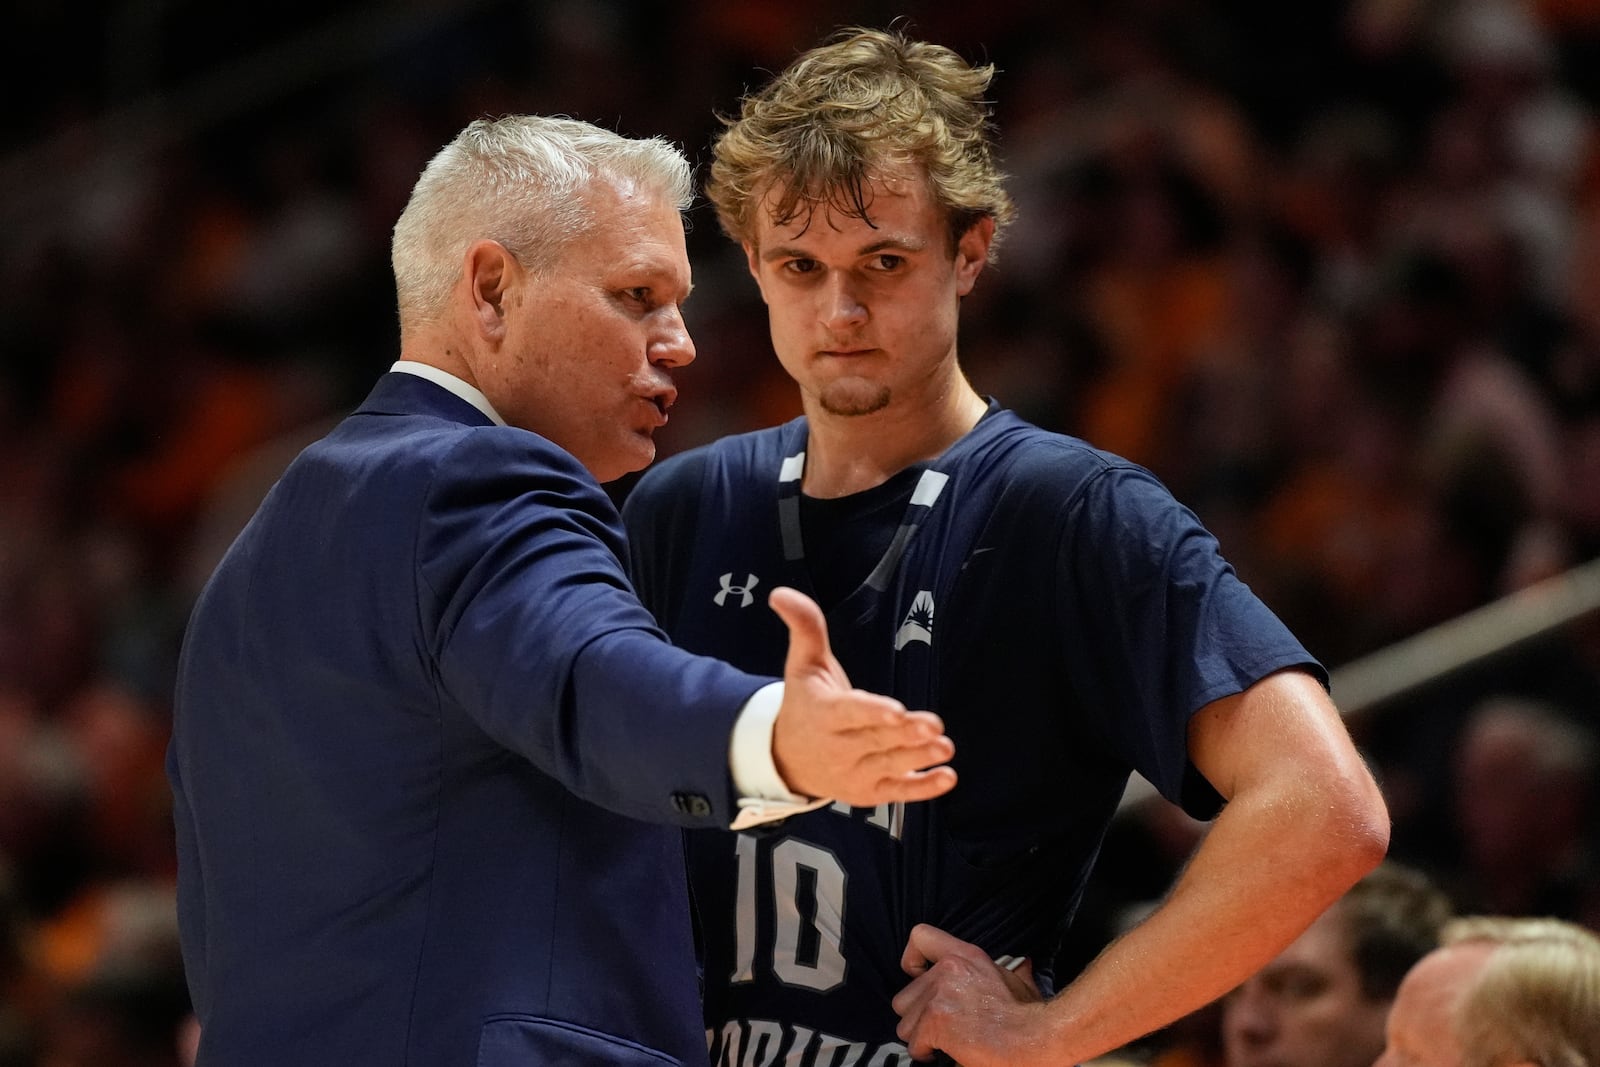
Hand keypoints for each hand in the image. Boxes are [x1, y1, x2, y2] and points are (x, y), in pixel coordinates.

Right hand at [768, 586, 955, 805]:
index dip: (872, 712)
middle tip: (935, 726)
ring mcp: (853, 772)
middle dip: (905, 734)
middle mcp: (837, 746)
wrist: (787, 758)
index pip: (848, 713)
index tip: (896, 710)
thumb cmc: (804, 704)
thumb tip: (781, 593)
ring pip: (889, 766)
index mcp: (823, 713)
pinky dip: (921, 788)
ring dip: (918, 758)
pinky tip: (946, 777)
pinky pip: (897, 792)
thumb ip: (804, 627)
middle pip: (875, 740)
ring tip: (944, 747)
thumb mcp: (803, 663)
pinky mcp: (868, 792)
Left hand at [894, 924, 1048, 1065]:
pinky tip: (949, 1053)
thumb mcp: (1019, 981)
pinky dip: (927, 1053)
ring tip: (947, 1042)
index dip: (912, 961)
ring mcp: (939, 995)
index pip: (920, 936)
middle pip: (904, 996)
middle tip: (943, 1027)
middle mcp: (948, 969)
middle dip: (919, 1017)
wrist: (1036, 1038)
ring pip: (905, 1024)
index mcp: (966, 955)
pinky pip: (914, 1044)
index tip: (920, 979)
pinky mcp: (936, 1022)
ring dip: (922, 1037)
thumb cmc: (1031, 1015)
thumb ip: (1011, 970)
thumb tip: (1024, 965)